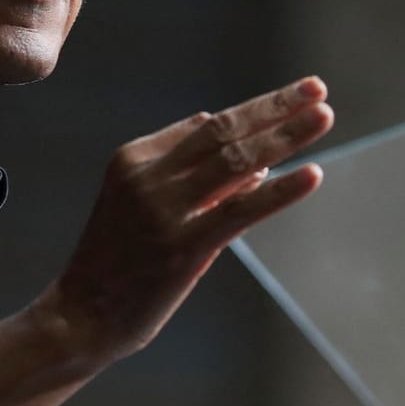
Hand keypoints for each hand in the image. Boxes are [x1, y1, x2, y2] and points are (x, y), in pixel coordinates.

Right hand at [35, 77, 333, 367]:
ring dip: (284, 135)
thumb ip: (197, 183)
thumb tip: (257, 161)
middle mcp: (146, 175)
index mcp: (133, 158)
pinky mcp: (181, 246)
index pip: (205, 128)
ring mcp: (162, 210)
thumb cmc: (118, 264)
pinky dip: (280, 190)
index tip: (293, 99)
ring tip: (324, 116)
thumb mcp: (146, 207)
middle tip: (317, 88)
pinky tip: (312, 174)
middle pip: (222, 130)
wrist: (80, 317)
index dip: (254, 112)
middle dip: (274, 107)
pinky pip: (240, 210)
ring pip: (235, 160)